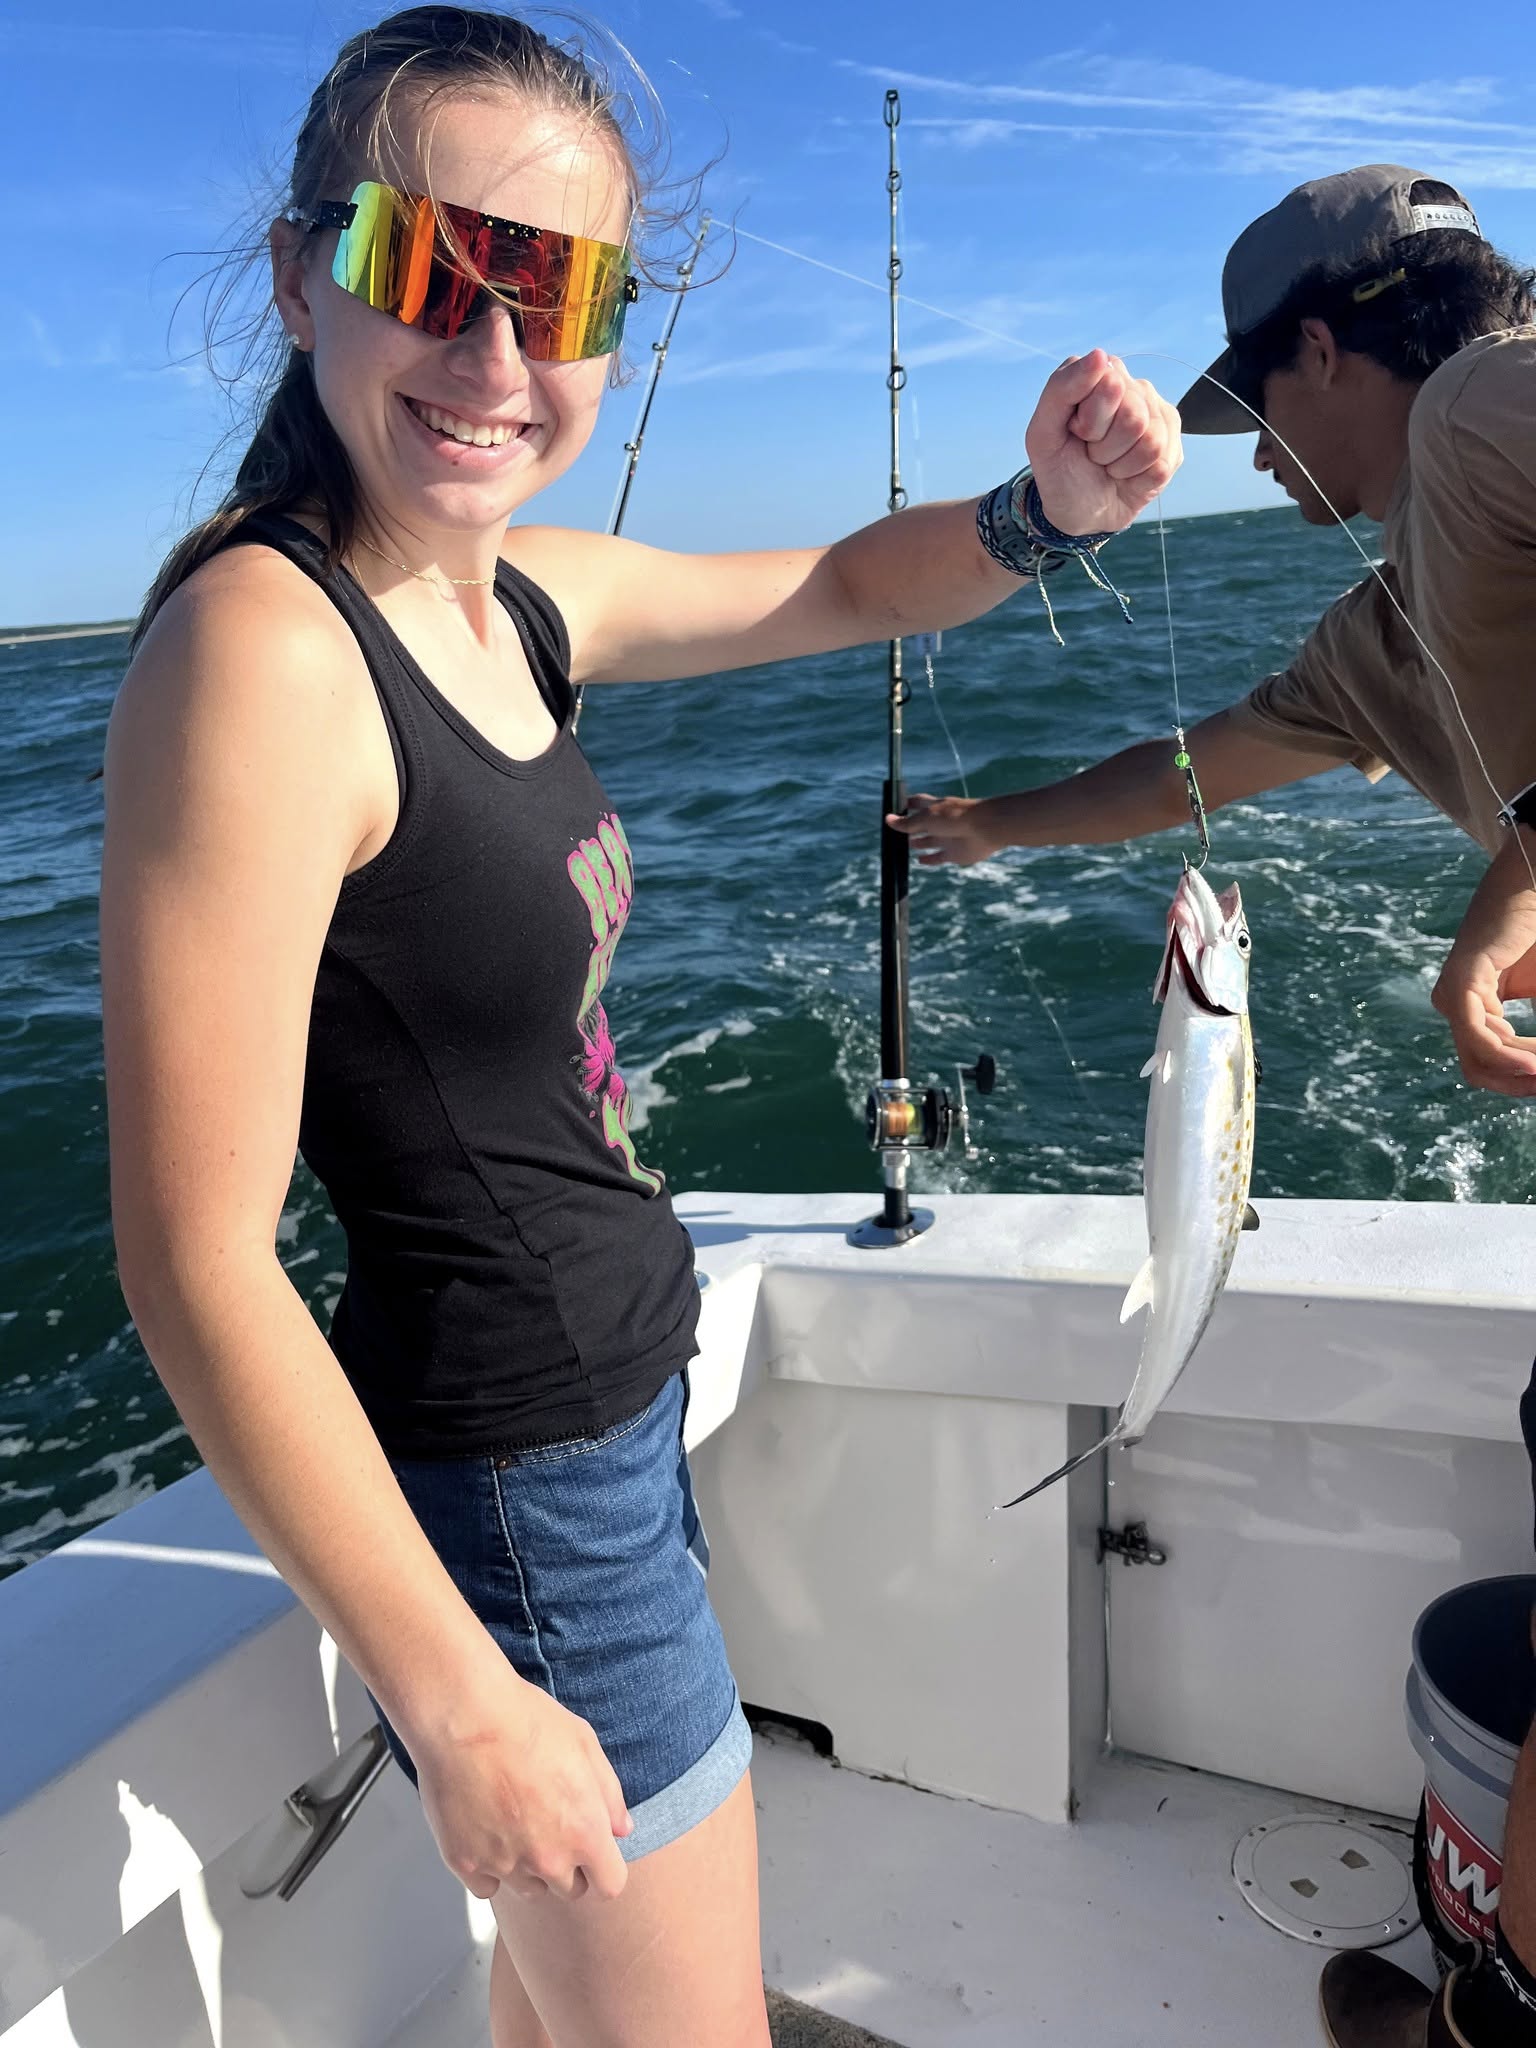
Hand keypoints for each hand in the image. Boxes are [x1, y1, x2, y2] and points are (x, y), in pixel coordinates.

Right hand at [413, 1668, 632, 1904]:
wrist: (465, 1716)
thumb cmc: (527, 1722)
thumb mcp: (585, 1743)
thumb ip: (609, 1794)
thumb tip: (619, 1830)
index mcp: (584, 1832)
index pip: (609, 1885)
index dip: (604, 1869)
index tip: (593, 1853)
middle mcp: (548, 1859)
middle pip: (570, 1890)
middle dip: (567, 1865)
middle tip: (549, 1825)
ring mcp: (505, 1865)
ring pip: (529, 1889)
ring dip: (529, 1868)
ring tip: (515, 1823)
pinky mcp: (466, 1864)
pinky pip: (487, 1885)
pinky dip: (489, 1866)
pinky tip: (485, 1830)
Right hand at [887, 792, 1005, 867]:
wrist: (985, 829)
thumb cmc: (956, 817)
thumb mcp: (926, 818)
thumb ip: (907, 823)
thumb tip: (888, 820)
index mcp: (934, 807)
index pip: (916, 803)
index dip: (905, 805)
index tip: (892, 809)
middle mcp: (940, 822)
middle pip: (921, 825)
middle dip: (908, 828)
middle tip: (893, 834)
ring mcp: (947, 838)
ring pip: (928, 841)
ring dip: (917, 843)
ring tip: (901, 847)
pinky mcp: (954, 854)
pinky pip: (938, 858)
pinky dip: (928, 860)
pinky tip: (919, 861)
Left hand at [1024, 350, 1181, 536]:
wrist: (1078, 512)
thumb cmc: (1060, 469)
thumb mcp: (1042, 433)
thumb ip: (1061, 389)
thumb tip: (1100, 356)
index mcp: (1103, 375)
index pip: (1110, 385)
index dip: (1089, 421)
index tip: (1076, 432)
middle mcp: (1135, 388)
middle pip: (1133, 415)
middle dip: (1104, 445)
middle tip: (1092, 452)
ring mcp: (1158, 417)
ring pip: (1151, 441)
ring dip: (1120, 465)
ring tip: (1108, 464)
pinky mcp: (1172, 447)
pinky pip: (1162, 465)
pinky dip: (1137, 480)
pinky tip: (1127, 476)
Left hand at [1431, 831, 1535, 1096]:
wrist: (1533, 885)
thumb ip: (1535, 1036)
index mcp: (1471, 1008)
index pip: (1484, 1064)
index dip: (1518, 1082)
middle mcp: (1454, 1003)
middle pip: (1477, 1069)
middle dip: (1517, 1083)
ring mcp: (1453, 992)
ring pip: (1478, 1057)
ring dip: (1519, 1068)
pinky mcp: (1462, 980)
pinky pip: (1477, 1035)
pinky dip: (1506, 1052)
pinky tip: (1532, 1060)